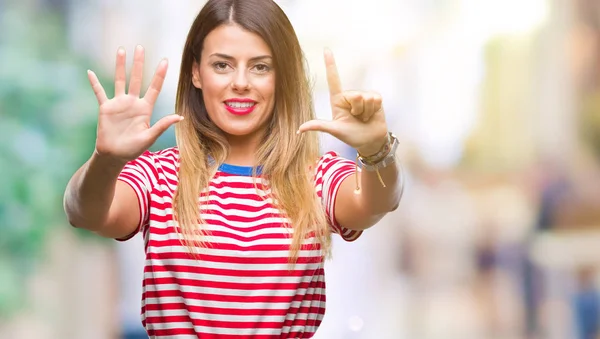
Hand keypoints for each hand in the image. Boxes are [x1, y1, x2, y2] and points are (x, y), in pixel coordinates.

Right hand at [88, 45, 182, 164]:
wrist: (114, 156)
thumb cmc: (133, 149)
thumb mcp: (149, 137)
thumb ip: (162, 125)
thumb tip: (180, 117)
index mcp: (145, 109)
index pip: (154, 88)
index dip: (159, 75)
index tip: (165, 61)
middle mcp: (133, 103)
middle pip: (137, 79)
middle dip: (139, 63)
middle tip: (141, 47)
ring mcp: (119, 104)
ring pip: (119, 80)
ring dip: (120, 66)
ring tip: (121, 50)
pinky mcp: (106, 108)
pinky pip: (99, 93)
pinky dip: (94, 83)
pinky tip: (90, 72)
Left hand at [298, 49, 387, 155]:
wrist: (370, 141)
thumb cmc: (351, 135)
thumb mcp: (335, 130)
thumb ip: (319, 126)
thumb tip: (298, 130)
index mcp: (337, 100)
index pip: (333, 79)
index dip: (330, 64)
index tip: (326, 49)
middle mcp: (349, 95)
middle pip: (355, 95)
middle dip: (357, 110)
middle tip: (357, 118)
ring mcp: (363, 95)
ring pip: (365, 98)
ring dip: (366, 112)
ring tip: (364, 118)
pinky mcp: (375, 97)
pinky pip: (375, 99)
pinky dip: (374, 110)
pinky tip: (372, 115)